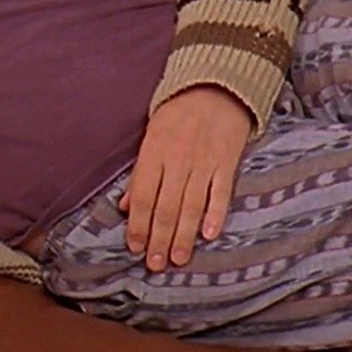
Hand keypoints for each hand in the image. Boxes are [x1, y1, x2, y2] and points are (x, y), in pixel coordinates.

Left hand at [120, 85, 253, 271]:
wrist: (216, 88)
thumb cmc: (178, 115)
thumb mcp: (151, 137)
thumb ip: (139, 174)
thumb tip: (123, 207)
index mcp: (154, 152)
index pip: (143, 195)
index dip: (138, 224)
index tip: (135, 247)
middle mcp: (178, 159)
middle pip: (166, 206)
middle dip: (160, 238)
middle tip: (155, 264)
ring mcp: (204, 161)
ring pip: (192, 205)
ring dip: (184, 235)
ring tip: (178, 259)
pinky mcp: (227, 161)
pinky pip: (221, 192)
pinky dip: (215, 213)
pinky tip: (209, 235)